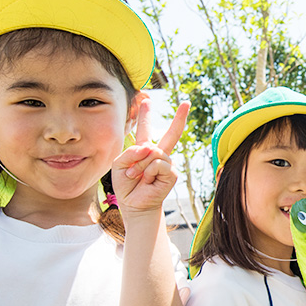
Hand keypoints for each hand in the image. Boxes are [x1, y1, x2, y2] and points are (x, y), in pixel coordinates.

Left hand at [111, 98, 188, 215]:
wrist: (133, 205)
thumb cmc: (126, 185)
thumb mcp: (119, 165)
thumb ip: (131, 152)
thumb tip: (150, 147)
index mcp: (143, 150)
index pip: (145, 129)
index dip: (145, 115)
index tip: (147, 100)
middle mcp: (158, 154)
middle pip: (171, 134)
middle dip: (180, 118)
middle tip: (186, 103)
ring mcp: (166, 163)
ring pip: (154, 152)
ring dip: (140, 165)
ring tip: (136, 176)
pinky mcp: (172, 173)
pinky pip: (159, 164)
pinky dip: (149, 172)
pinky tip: (147, 181)